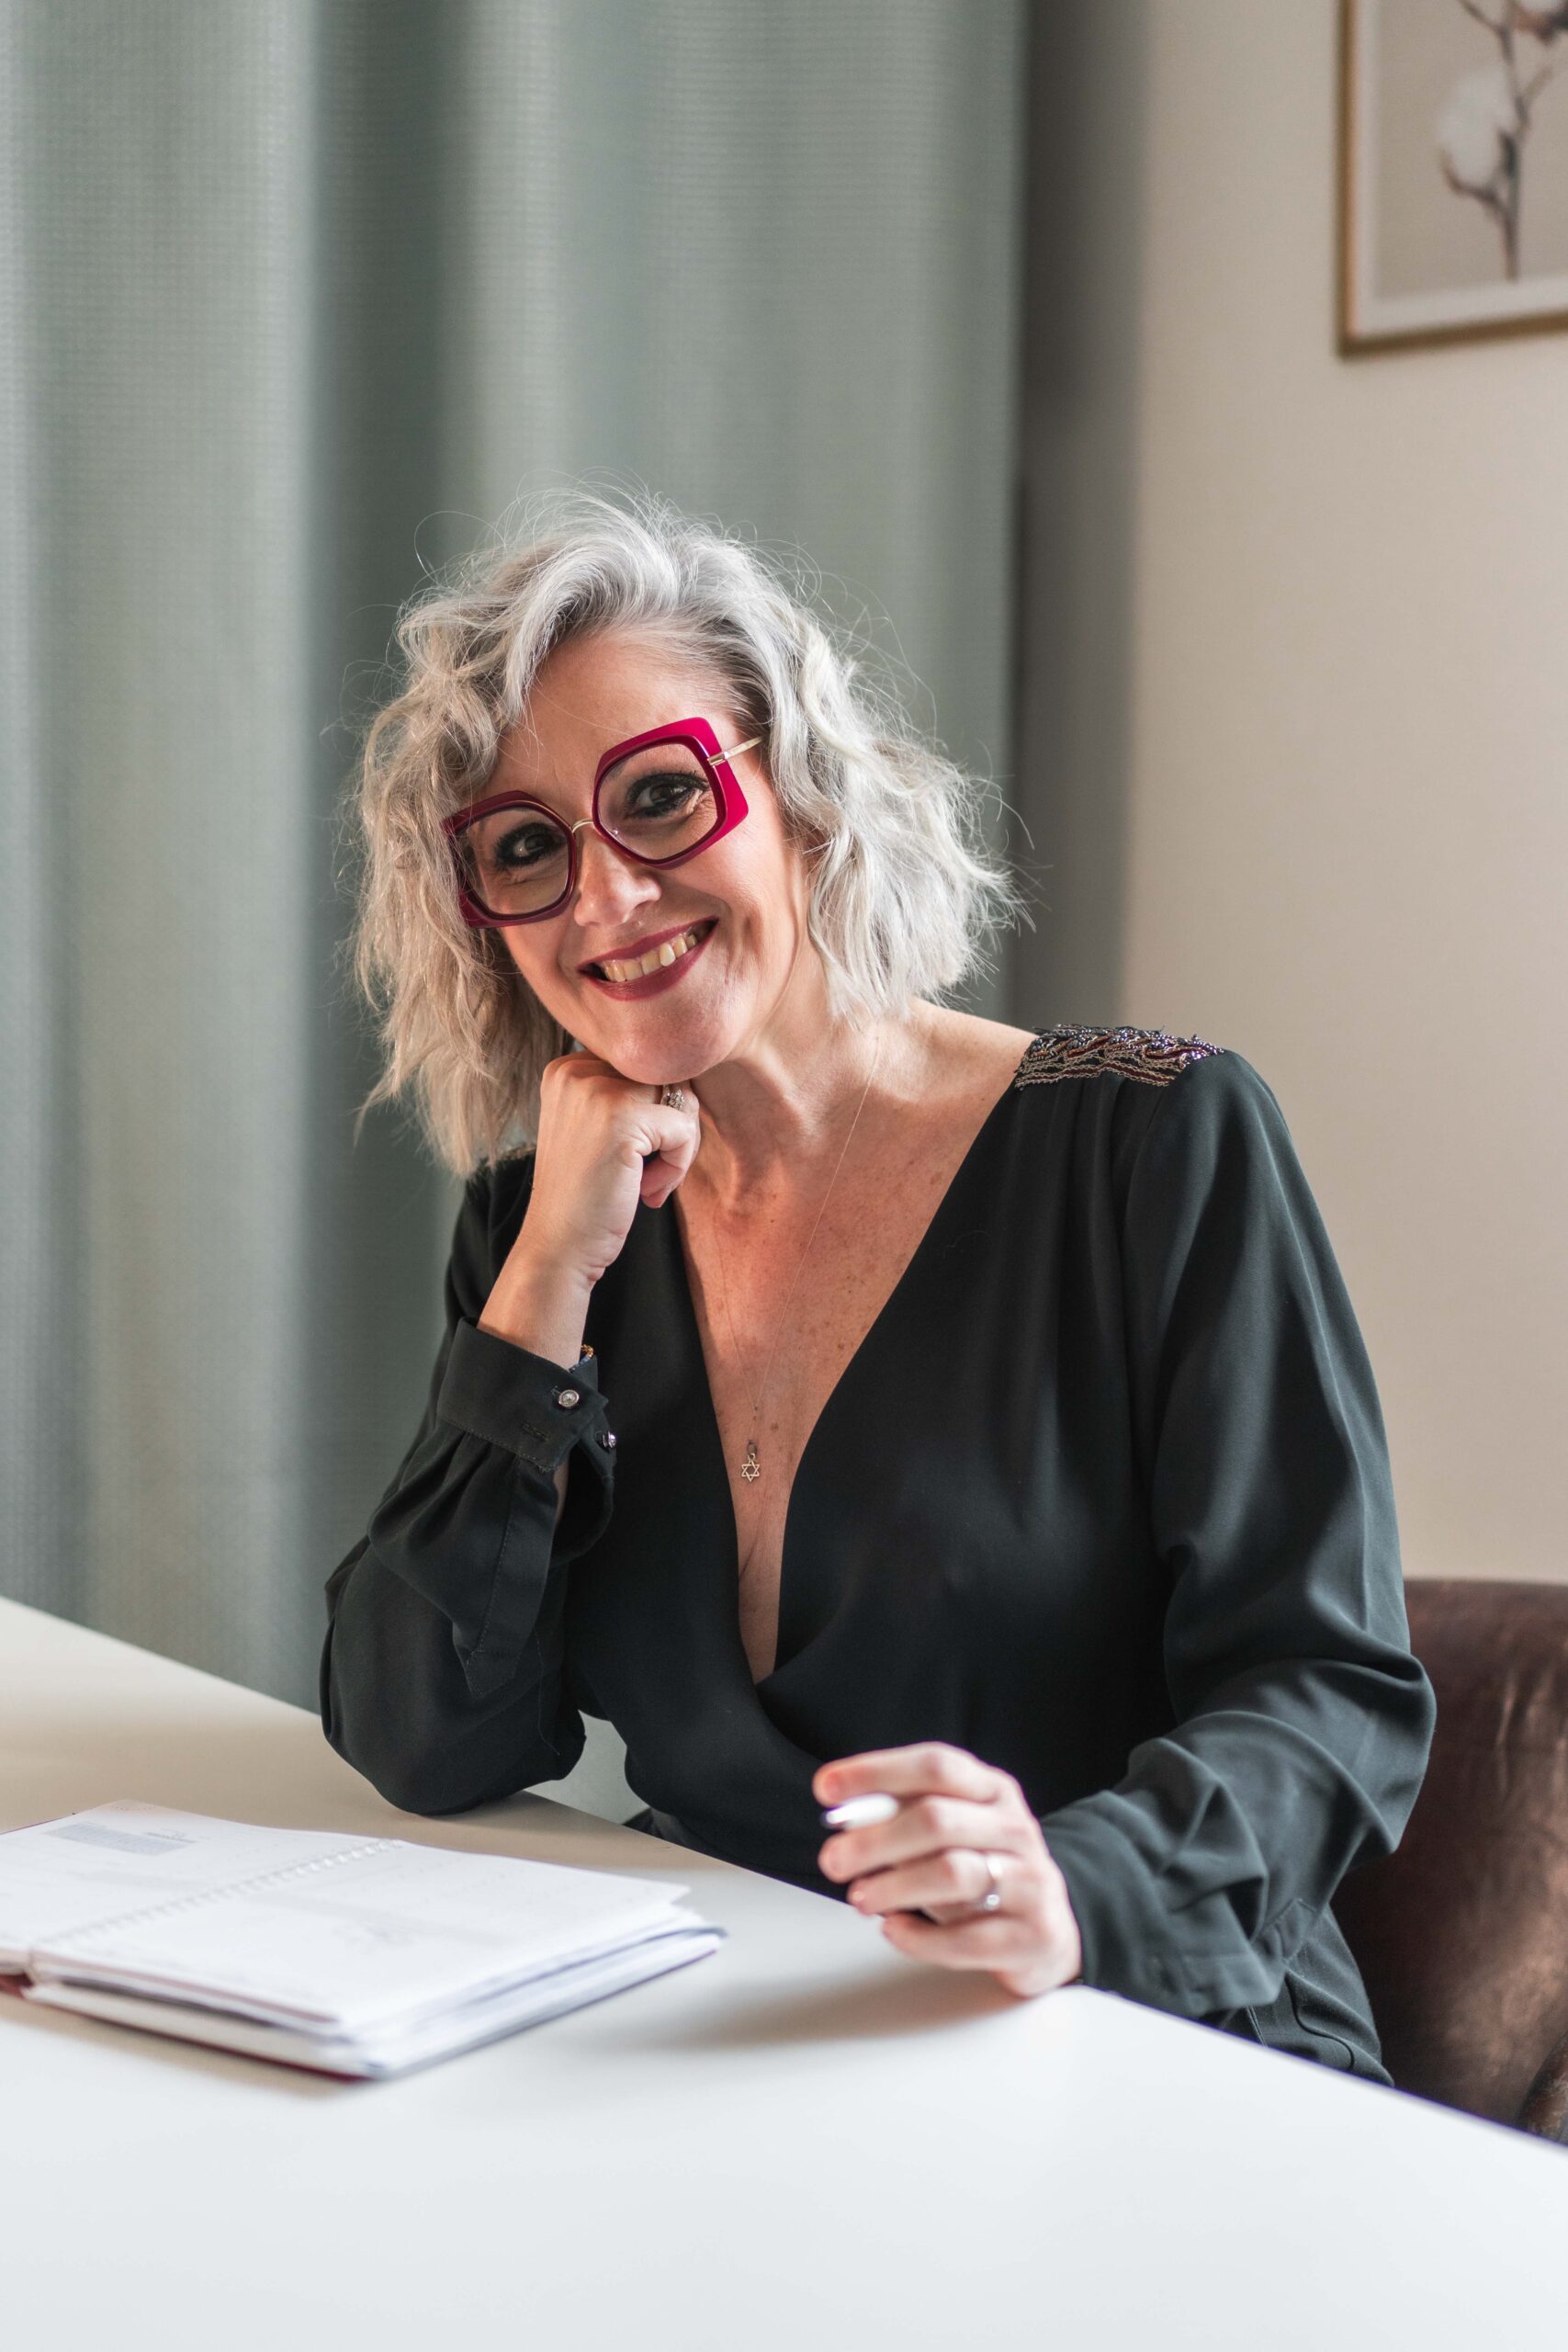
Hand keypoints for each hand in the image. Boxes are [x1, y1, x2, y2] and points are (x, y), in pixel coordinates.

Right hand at [516, 1051, 701, 1289]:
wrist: (558, 1247)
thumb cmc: (585, 1196)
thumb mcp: (596, 1130)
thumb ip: (627, 1096)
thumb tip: (688, 1078)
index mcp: (568, 1069)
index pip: (647, 1068)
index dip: (657, 1113)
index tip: (634, 1155)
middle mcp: (577, 1071)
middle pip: (668, 1078)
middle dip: (673, 1129)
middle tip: (648, 1173)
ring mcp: (597, 1091)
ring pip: (682, 1100)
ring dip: (677, 1148)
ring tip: (646, 1182)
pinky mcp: (621, 1118)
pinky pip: (684, 1129)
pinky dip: (678, 1165)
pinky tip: (647, 1192)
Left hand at [814, 1742, 1083, 1999]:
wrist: (1050, 1932)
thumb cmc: (986, 1872)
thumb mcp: (954, 1833)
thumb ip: (906, 1816)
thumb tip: (846, 1813)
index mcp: (993, 1791)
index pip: (935, 1766)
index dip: (877, 1772)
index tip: (827, 1788)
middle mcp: (1015, 1828)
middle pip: (937, 1819)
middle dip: (875, 1839)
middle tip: (834, 1860)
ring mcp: (1030, 1882)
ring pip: (952, 1874)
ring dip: (893, 1886)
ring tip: (861, 1898)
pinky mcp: (1031, 1936)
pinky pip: (966, 1939)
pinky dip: (919, 1937)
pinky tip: (893, 1930)